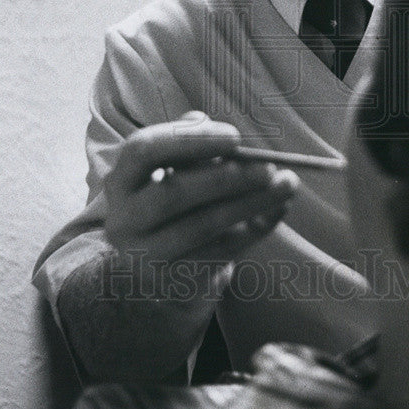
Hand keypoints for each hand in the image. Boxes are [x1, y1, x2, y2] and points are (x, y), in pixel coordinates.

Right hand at [104, 111, 298, 265]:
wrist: (157, 259)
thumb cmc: (171, 194)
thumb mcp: (173, 165)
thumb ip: (191, 143)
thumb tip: (217, 130)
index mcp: (121, 179)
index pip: (143, 151)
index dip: (189, 140)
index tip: (235, 137)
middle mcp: (125, 219)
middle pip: (174, 194)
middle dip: (226, 179)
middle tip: (269, 167)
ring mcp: (148, 254)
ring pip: (203, 227)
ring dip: (251, 203)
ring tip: (287, 183)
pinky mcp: (176, 278)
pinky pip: (223, 251)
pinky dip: (256, 227)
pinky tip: (280, 208)